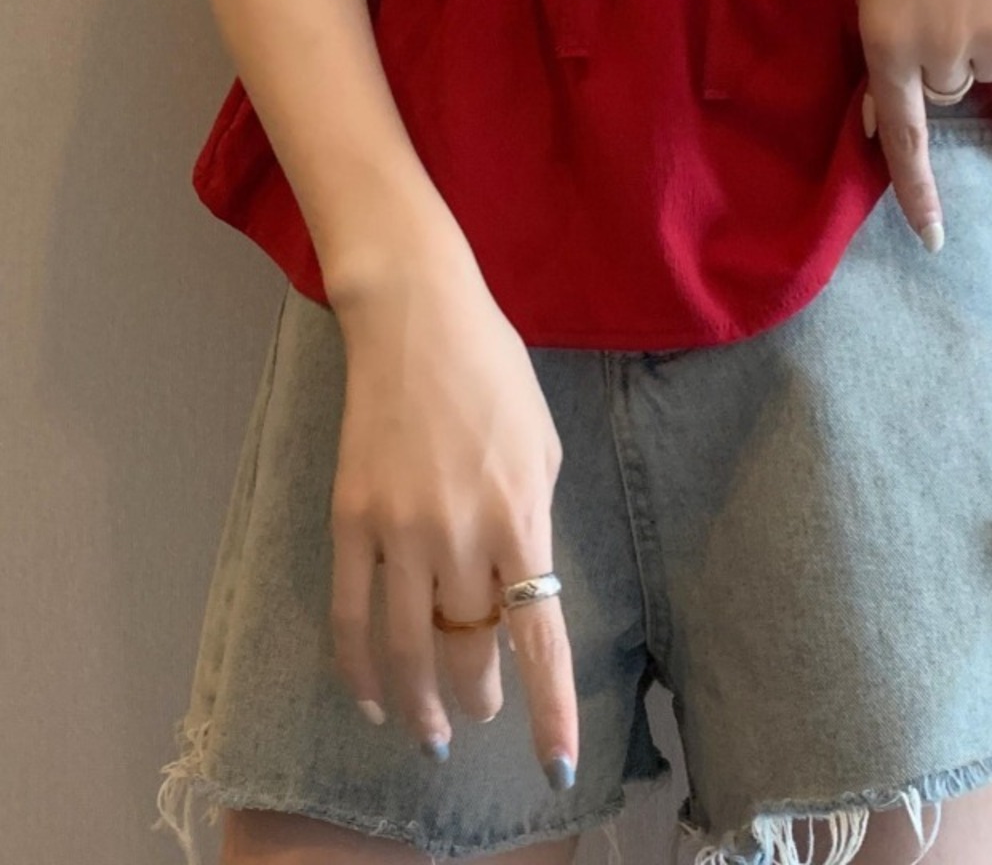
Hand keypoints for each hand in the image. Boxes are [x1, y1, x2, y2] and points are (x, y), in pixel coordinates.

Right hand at [328, 252, 576, 787]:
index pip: (537, 636)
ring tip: (431, 734)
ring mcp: (399, 529)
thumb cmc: (494, 372)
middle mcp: (461, 532)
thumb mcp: (541, 444)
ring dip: (422, 704)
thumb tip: (515, 584)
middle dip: (481, 694)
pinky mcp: (350, 518)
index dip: (547, 707)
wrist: (416, 317)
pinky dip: (359, 670)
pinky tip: (372, 698)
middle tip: (482, 711)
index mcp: (521, 514)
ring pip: (407, 649)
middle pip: (470, 647)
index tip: (553, 761)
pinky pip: (350, 616)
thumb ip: (530, 520)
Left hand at [846, 0, 991, 249]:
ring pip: (987, 77)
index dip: (916, 192)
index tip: (931, 238)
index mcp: (888, 38)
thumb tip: (878, 119)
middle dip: (935, 61)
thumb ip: (870, 46)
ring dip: (978, 47)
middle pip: (944, 95)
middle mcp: (947, 48)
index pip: (901, 135)